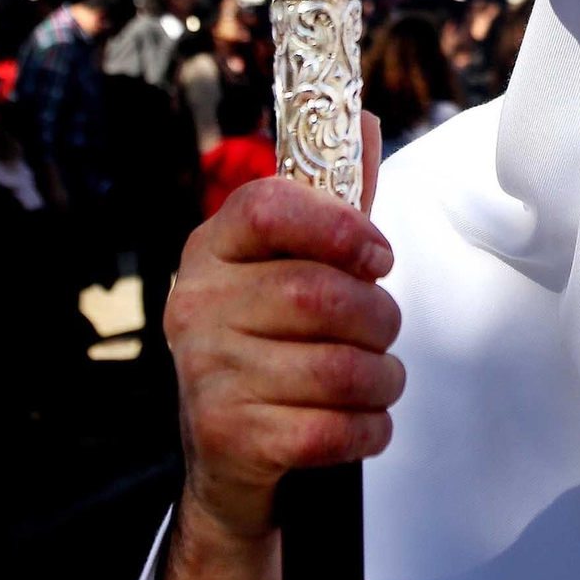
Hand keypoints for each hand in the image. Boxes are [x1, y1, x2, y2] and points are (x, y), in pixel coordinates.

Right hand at [152, 117, 401, 579]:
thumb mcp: (296, 266)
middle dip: (379, 319)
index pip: (269, 205)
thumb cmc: (275, 345)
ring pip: (337, 366)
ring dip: (383, 379)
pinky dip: (369, 429)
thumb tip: (362, 118)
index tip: (378, 255)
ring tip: (377, 380)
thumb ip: (334, 200)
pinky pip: (332, 427)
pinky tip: (361, 423)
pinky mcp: (228, 435)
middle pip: (321, 294)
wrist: (229, 461)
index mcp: (214, 249)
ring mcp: (205, 372)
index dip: (340, 226)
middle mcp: (196, 305)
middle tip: (382, 332)